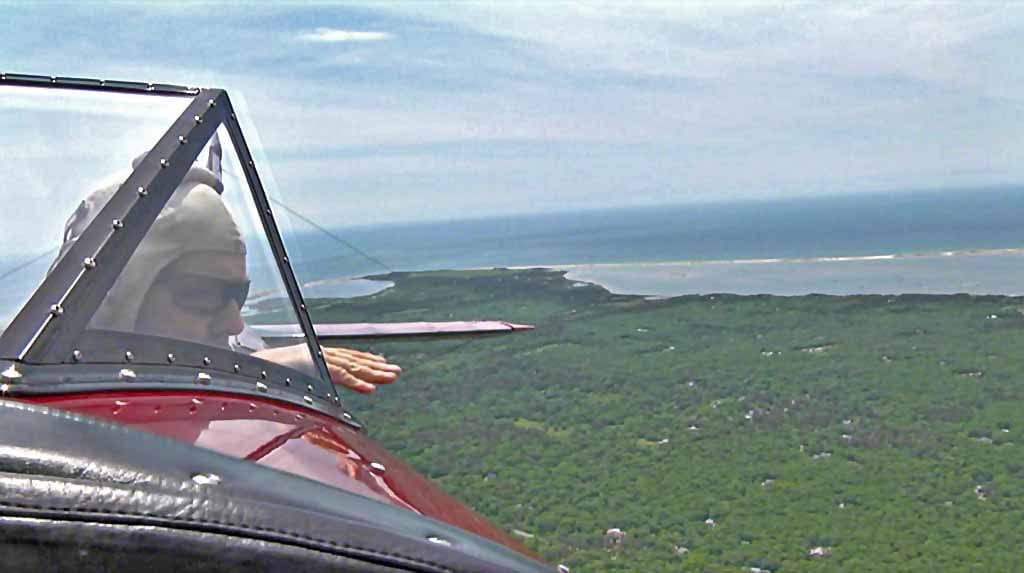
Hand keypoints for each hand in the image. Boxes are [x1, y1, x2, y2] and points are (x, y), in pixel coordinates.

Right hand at [254, 344, 400, 393]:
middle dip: (376, 367)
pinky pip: (339, 376)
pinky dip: (356, 382)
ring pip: (352, 367)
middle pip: (354, 361)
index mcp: (317, 355)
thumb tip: (313, 391)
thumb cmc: (267, 374)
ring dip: (374, 373)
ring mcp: (318, 360)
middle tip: (396, 372)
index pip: (347, 357)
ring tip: (391, 377)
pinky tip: (369, 389)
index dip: (365, 359)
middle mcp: (321, 355)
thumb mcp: (293, 376)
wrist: (249, 369)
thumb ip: (308, 380)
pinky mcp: (314, 369)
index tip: (381, 363)